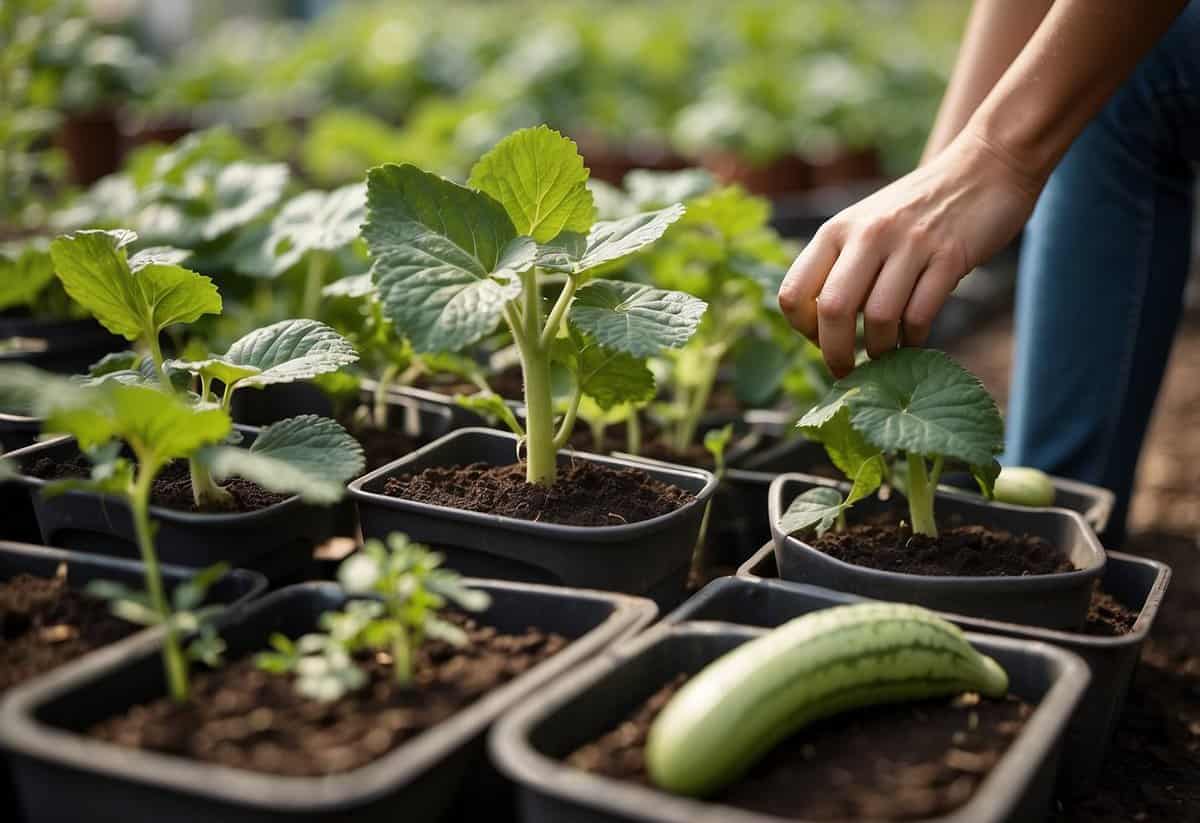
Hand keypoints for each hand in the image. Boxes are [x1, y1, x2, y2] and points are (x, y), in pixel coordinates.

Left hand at [778, 131, 1040, 376]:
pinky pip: (920, 314)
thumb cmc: (919, 208)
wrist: (986, 165)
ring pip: (878, 317)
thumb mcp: (866, 225)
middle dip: (835, 353)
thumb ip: (841, 265)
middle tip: (846, 373)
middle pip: (832, 310)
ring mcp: (910, 243)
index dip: (802, 329)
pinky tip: (913, 342)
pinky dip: (913, 340)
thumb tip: (820, 327)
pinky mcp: (950, 256)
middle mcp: (867, 234)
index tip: (821, 341)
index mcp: (837, 230)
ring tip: (884, 358)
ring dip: (879, 350)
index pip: (794, 292)